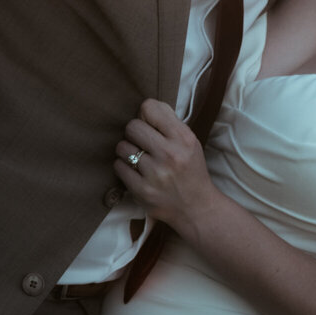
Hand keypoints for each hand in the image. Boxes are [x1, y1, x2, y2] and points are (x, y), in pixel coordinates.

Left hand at [113, 99, 222, 233]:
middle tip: (142, 143)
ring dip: (127, 151)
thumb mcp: (190, 142)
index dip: (146, 114)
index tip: (149, 124)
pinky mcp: (142, 191)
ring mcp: (155, 173)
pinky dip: (124, 168)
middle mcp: (170, 154)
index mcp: (183, 138)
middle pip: (132, 126)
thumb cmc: (190, 170)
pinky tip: (136, 172)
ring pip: (122, 147)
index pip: (150, 108)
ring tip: (138, 158)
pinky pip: (118, 167)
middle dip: (134, 133)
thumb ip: (168, 123)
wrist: (196, 207)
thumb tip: (143, 107)